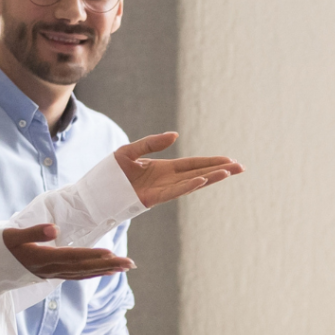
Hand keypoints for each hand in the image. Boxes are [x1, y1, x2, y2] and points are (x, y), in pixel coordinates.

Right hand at [4, 223, 134, 279]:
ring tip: (123, 268)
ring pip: (82, 274)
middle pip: (83, 268)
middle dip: (108, 266)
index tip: (113, 254)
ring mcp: (49, 274)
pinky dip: (90, 273)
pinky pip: (74, 275)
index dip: (94, 256)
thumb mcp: (11, 236)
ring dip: (104, 271)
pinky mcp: (48, 275)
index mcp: (42, 259)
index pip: (74, 257)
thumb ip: (33, 233)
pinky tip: (102, 271)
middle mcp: (49, 270)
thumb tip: (54, 229)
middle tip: (131, 264)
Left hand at [114, 132, 242, 208]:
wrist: (93, 192)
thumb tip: (175, 136)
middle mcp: (166, 180)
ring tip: (228, 172)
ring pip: (190, 183)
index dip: (211, 162)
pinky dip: (188, 186)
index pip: (193, 164)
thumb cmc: (109, 173)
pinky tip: (202, 180)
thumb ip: (152, 143)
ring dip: (209, 178)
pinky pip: (173, 191)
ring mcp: (160, 190)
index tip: (229, 161)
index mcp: (163, 169)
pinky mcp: (151, 198)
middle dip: (219, 170)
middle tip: (241, 167)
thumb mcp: (130, 151)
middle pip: (198, 173)